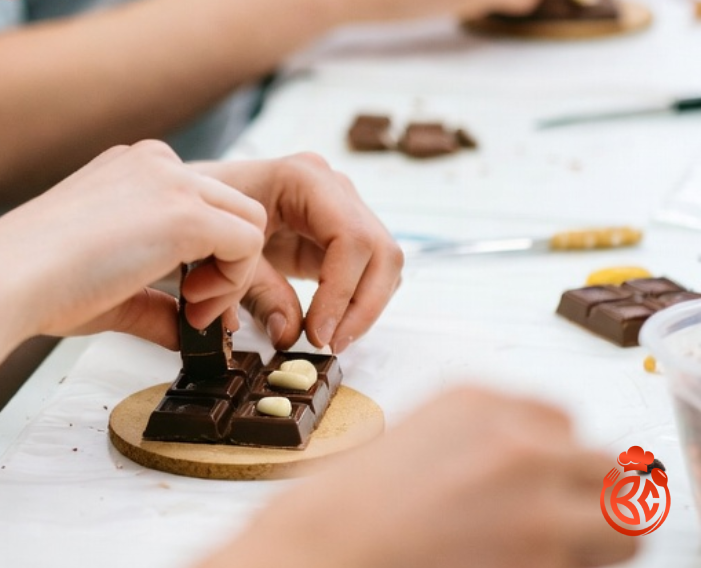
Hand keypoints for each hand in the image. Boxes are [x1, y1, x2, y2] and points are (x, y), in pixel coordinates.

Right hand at [0, 140, 266, 346]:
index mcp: (133, 169)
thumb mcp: (107, 282)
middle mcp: (155, 162)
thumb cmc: (38, 282)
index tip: (185, 301)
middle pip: (232, 207)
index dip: (204, 258)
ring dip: (234, 273)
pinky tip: (193, 310)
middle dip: (225, 264)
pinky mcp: (185, 213)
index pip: (201, 203)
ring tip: (193, 312)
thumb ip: (154, 300)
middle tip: (195, 311)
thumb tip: (183, 331)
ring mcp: (171, 181)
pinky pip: (247, 243)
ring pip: (248, 220)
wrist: (6, 279)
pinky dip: (234, 282)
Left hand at [193, 154, 400, 351]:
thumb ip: (256, 293)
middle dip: (362, 305)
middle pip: (380, 251)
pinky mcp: (338, 234)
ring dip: (363, 309)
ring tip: (326, 340)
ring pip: (383, 264)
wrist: (191, 198)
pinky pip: (368, 271)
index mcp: (304, 178)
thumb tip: (290, 334)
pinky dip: (356, 303)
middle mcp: (332, 187)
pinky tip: (327, 326)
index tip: (317, 334)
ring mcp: (340, 208)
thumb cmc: (201, 213)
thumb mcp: (221, 251)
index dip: (341, 292)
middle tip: (328, 344)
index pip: (350, 238)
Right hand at [204, 387, 634, 567]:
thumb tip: (536, 469)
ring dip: (599, 537)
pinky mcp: (545, 561)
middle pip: (606, 464)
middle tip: (565, 521)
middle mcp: (517, 443)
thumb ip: (481, 439)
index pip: (564, 420)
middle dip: (590, 493)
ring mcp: (536, 503)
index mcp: (478, 399)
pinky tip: (518, 565)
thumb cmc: (351, 504)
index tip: (547, 480)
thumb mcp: (417, 438)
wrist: (325, 546)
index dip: (555, 458)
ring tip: (554, 551)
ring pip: (623, 523)